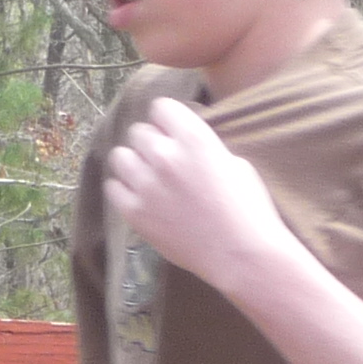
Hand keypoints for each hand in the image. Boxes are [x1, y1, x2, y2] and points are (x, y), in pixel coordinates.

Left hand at [104, 95, 297, 295]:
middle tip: (167, 160)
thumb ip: (205, 149)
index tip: (175, 131)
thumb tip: (185, 146)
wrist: (243, 256)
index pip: (161, 107)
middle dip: (152, 142)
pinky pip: (113, 188)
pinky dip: (124, 189)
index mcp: (195, 139)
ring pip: (119, 156)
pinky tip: (141, 196)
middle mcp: (165, 156)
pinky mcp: (134, 212)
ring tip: (149, 177)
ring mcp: (146, 185)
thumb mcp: (237, 165)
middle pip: (139, 132)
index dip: (168, 119)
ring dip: (134, 163)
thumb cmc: (250, 211)